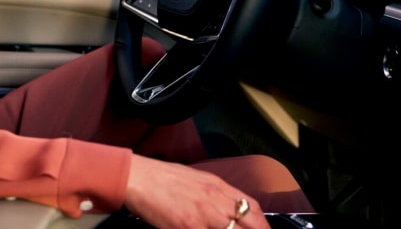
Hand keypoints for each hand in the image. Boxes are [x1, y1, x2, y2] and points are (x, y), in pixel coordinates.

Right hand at [124, 154, 269, 228]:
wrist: (137, 177)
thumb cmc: (161, 177)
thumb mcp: (195, 179)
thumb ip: (214, 194)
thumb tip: (228, 208)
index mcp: (217, 186)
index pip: (252, 208)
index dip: (262, 225)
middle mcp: (214, 200)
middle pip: (249, 223)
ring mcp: (202, 216)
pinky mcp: (186, 226)